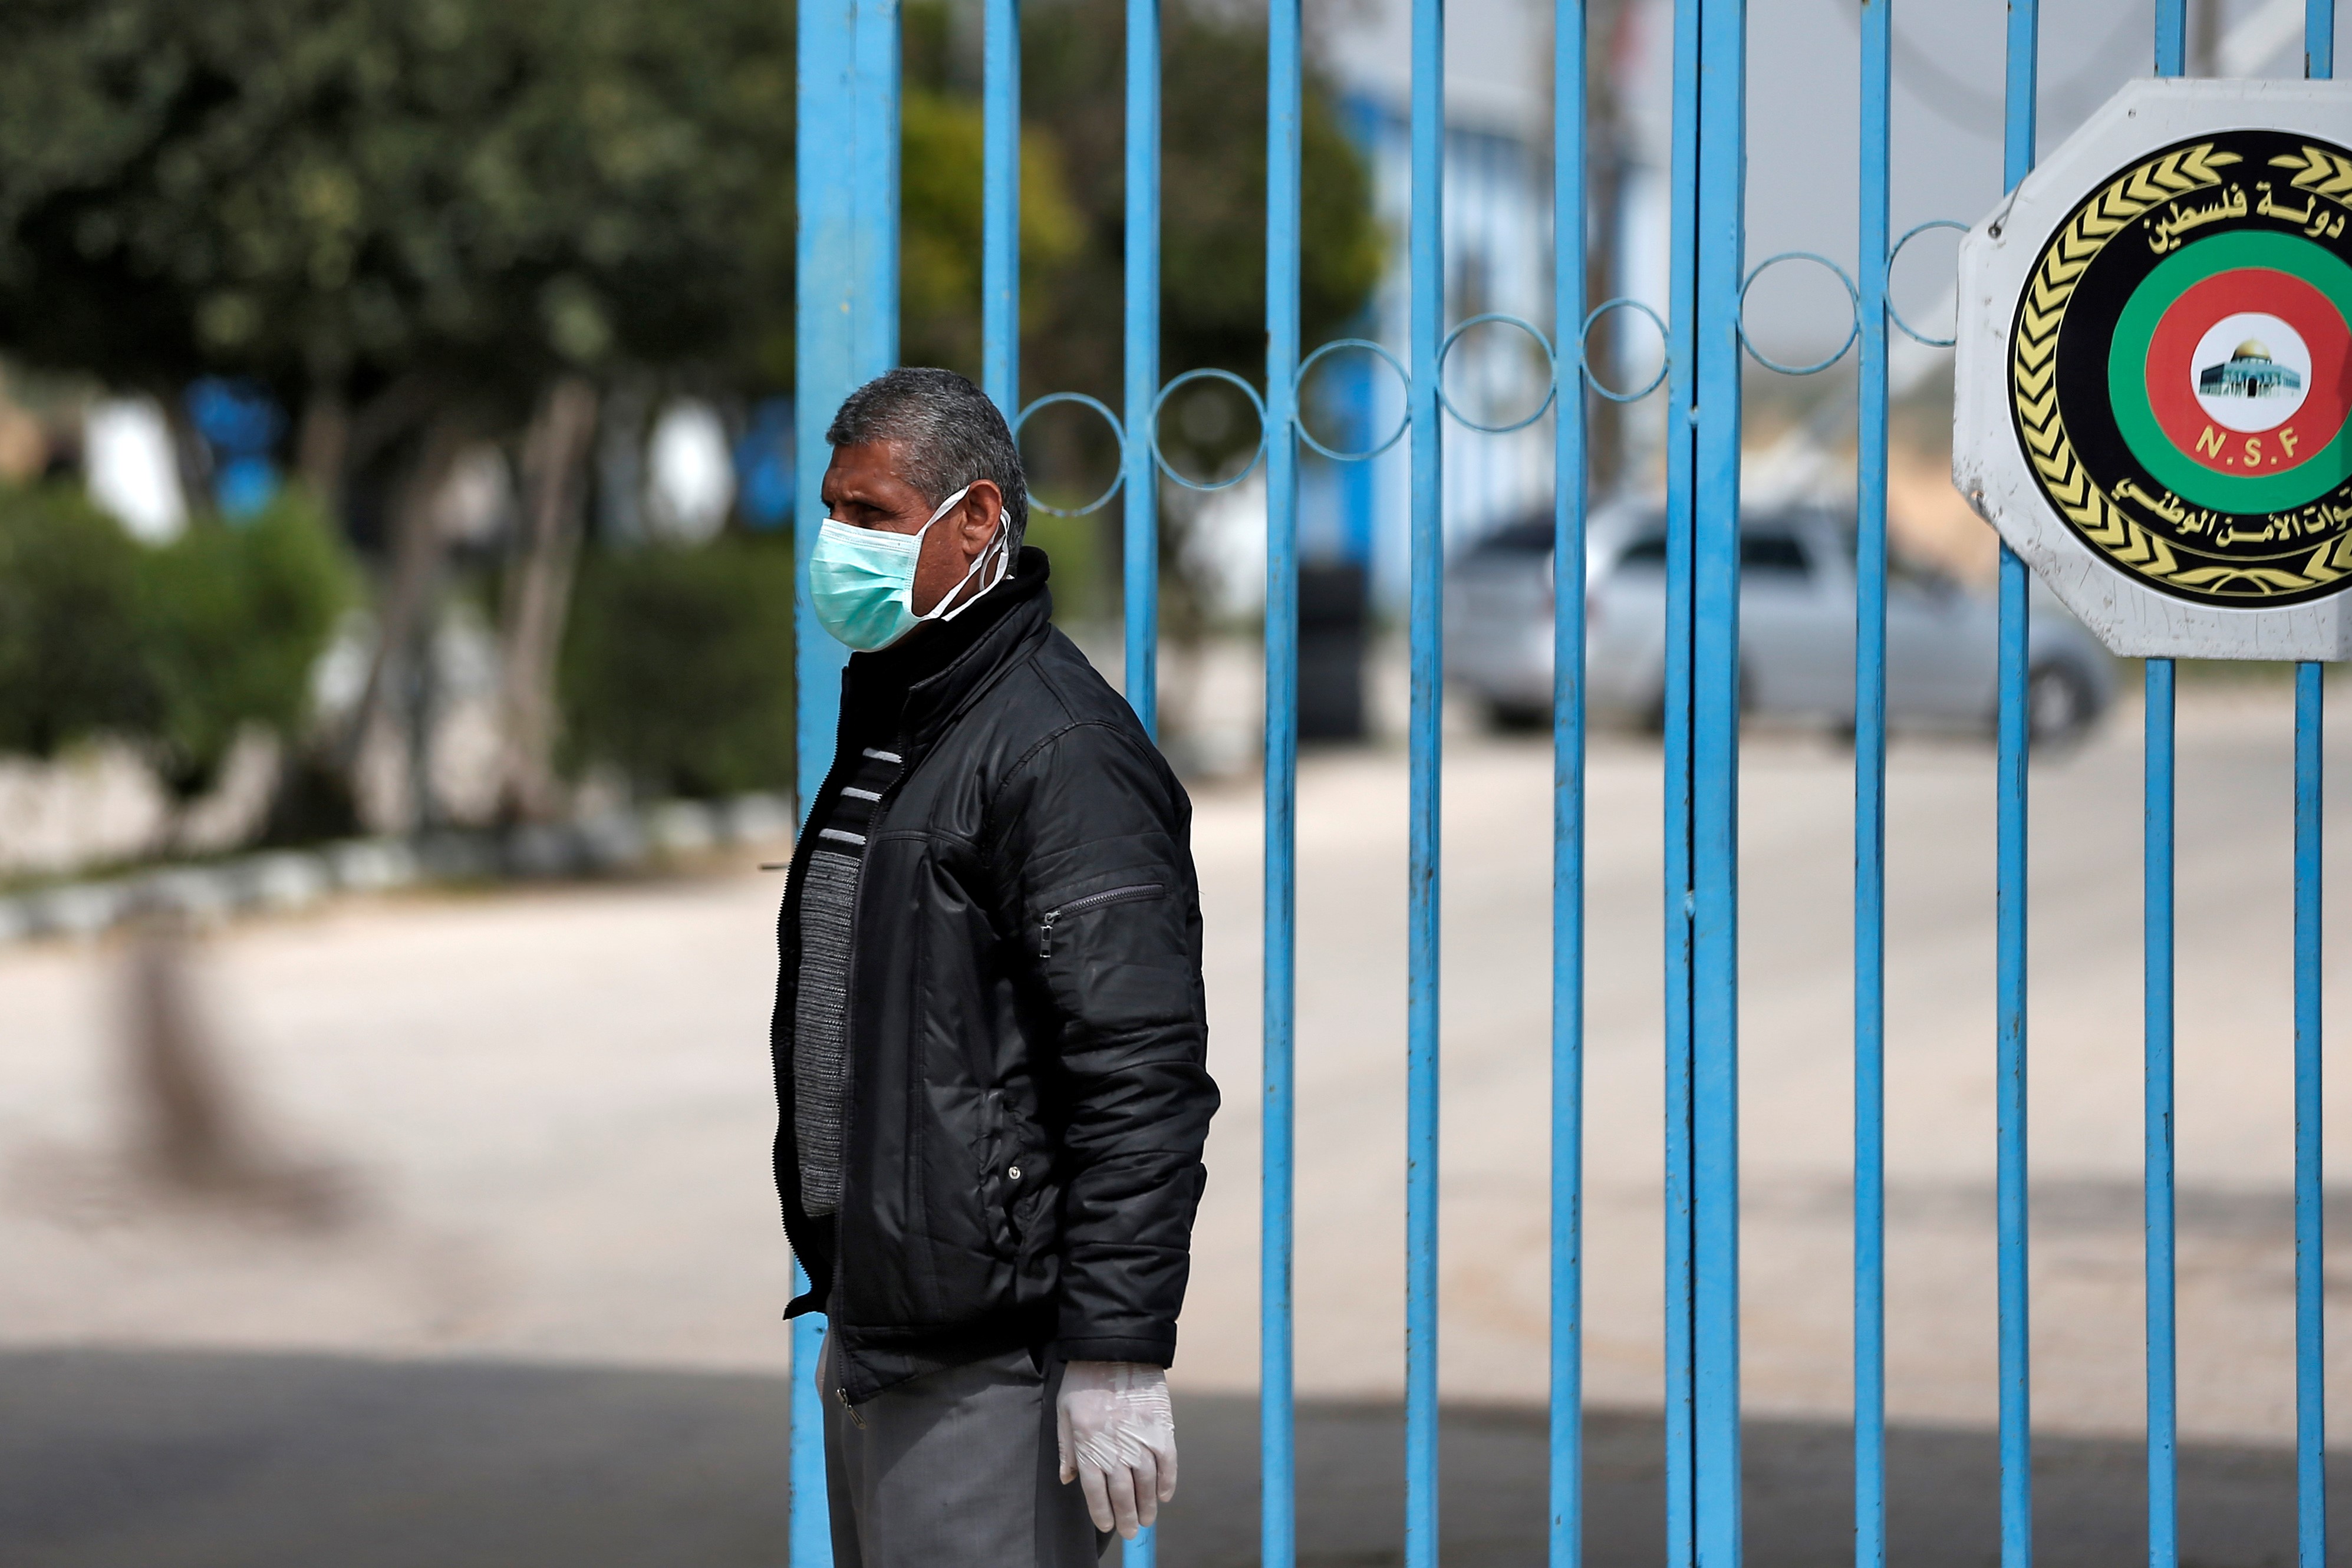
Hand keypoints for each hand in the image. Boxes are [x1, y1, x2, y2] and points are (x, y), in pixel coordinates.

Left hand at [1055, 1360, 1177, 1537]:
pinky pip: (1168, 1462)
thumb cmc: (1084, 1379)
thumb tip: (1067, 1479)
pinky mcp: (1161, 1427)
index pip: (1095, 1489)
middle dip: (1126, 1516)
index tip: (1107, 1525)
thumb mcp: (1064, 1412)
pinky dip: (1167, 1482)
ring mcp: (1141, 1436)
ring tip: (1147, 1519)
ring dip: (1147, 1506)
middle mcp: (1115, 1445)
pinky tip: (1163, 1495)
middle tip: (1130, 1532)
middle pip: (1123, 1492)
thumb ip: (1066, 1448)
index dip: (1101, 1511)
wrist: (1116, 1347)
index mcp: (1087, 1443)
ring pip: (1147, 1483)